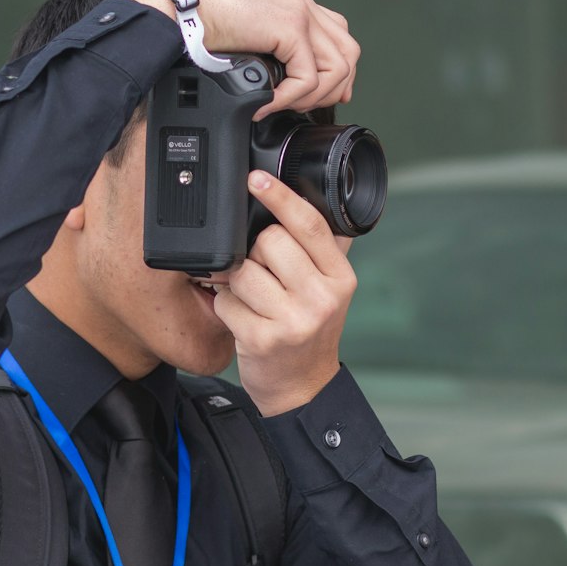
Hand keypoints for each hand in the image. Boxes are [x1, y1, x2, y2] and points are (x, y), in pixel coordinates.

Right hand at [123, 0, 358, 117]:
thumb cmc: (197, 25)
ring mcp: (299, 11)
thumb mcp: (245, 35)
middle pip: (348, 50)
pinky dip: (289, 99)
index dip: (338, 70)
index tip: (325, 95)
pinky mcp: (289, 27)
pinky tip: (266, 105)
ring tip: (282, 107)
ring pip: (336, 67)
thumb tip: (280, 81)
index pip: (337, 35)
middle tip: (307, 108)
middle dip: (336, 86)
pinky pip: (307, 78)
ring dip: (312, 97)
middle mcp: (301, 1)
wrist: (179, 12)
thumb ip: (269, 47)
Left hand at [211, 170, 356, 416]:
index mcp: (340, 277)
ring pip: (243, 270)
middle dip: (255, 250)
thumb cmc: (308, 329)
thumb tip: (306, 195)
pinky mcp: (263, 340)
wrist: (302, 387)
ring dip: (236, 280)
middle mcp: (322, 297)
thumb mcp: (329, 289)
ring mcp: (293, 320)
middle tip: (261, 271)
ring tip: (251, 296)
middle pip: (270, 241)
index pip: (310, 225)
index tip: (256, 178)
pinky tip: (241, 316)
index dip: (280, 197)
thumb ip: (321, 248)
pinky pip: (226, 302)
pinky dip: (226, 305)